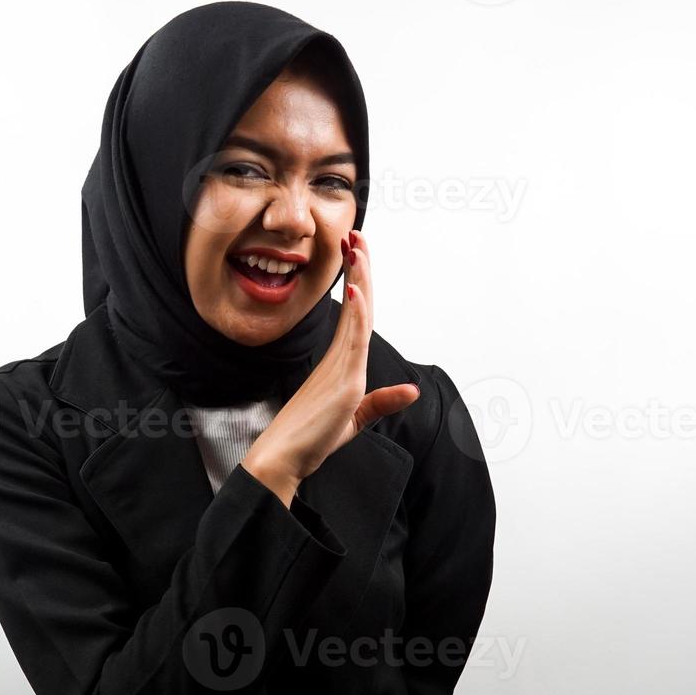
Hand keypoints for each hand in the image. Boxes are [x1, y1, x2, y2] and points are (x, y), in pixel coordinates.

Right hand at [243, 230, 421, 506]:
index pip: (358, 315)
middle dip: (359, 269)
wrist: (284, 458)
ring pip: (356, 315)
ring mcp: (340, 367)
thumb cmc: (310, 440)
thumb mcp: (355, 419)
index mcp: (343, 363)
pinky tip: (355, 290)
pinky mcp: (341, 380)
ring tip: (357, 246)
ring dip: (359, 279)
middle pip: (358, 306)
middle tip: (355, 235)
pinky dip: (355, 314)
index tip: (356, 254)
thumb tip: (411, 390)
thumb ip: (381, 403)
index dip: (360, 283)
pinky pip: (351, 341)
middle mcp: (341, 359)